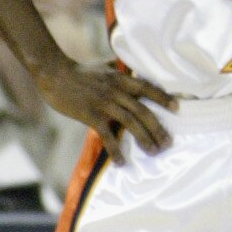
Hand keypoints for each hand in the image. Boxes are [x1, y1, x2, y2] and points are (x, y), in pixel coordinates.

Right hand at [37, 60, 176, 160]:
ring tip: (153, 152)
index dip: (163, 98)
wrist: (54, 73)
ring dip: (144, 138)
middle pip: (143, 110)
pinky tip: (122, 162)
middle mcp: (116, 90)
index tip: (177, 108)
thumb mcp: (103, 69)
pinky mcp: (90, 114)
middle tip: (168, 142)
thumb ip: (117, 75)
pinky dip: (116, 150)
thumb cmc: (78, 72)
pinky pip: (107, 135)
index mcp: (120, 78)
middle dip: (158, 128)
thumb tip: (130, 75)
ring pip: (131, 122)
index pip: (147, 88)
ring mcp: (104, 102)